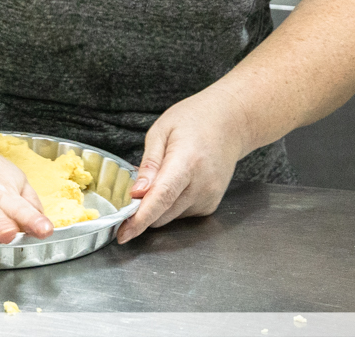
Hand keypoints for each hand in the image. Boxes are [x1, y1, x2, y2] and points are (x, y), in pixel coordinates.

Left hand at [116, 88, 246, 243]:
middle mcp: (202, 185)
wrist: (231, 122)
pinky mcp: (211, 205)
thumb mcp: (162, 131)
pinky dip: (171, 204)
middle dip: (142, 210)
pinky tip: (177, 182)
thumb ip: (149, 164)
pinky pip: (181, 214)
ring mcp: (209, 197)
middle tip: (134, 190)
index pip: (161, 197)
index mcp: (187, 162)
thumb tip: (136, 194)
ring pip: (169, 217)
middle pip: (162, 213)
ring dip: (157, 206)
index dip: (140, 218)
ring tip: (164, 175)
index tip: (123, 234)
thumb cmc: (194, 120)